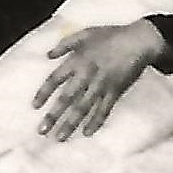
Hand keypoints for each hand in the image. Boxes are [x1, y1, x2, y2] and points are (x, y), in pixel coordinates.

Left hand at [33, 21, 167, 140]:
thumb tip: (47, 55)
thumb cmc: (111, 35)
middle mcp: (86, 76)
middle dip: (53, 116)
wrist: (139, 41)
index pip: (54, 80)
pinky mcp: (115, 92)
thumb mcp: (84, 34)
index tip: (34, 107)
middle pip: (66, 99)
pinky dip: (96, 122)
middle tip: (42, 131)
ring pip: (83, 108)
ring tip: (60, 138)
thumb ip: (64, 45)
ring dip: (70, 124)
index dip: (43, 93)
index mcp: (76, 61)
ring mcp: (101, 86)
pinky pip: (104, 110)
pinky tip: (87, 133)